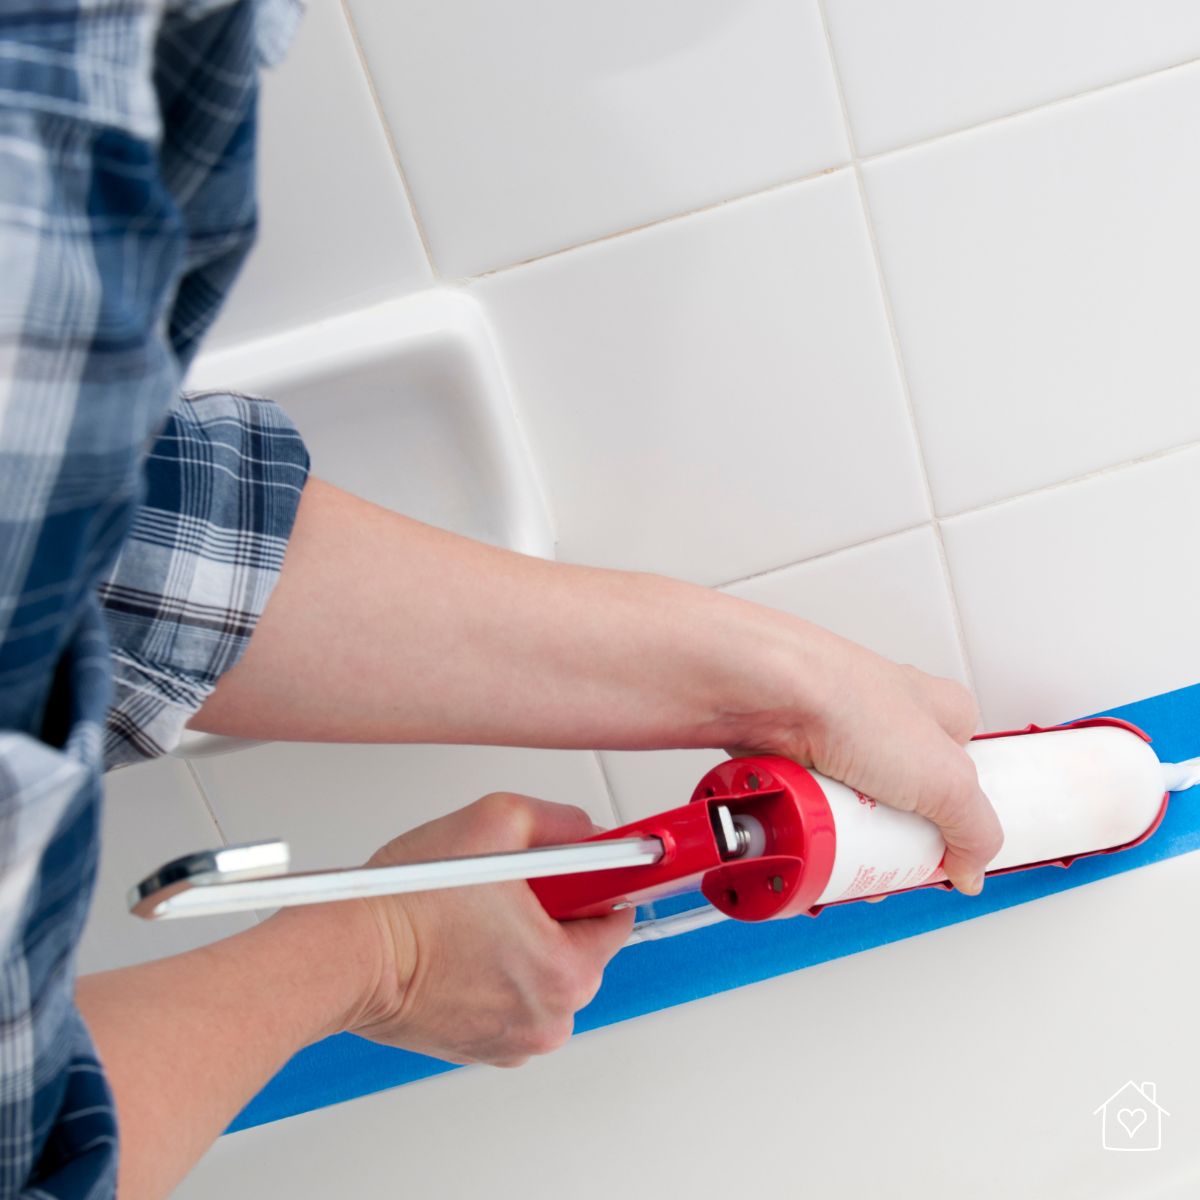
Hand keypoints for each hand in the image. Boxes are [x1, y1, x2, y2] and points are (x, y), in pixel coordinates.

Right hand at [345, 794, 633, 1066]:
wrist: (346, 955)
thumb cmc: (408, 904)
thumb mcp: (498, 821)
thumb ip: (560, 821)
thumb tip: (585, 830)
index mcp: (566, 972)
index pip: (614, 916)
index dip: (591, 881)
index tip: (572, 869)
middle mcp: (548, 1019)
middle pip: (578, 947)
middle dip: (552, 913)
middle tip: (507, 888)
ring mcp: (513, 1041)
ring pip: (542, 974)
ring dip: (521, 945)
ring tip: (475, 917)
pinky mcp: (479, 1049)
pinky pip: (509, 1000)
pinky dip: (494, 974)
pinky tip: (461, 947)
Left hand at [724, 616, 1002, 894]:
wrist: (762, 694)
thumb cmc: (847, 702)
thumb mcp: (946, 781)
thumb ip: (975, 830)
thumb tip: (972, 869)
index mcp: (939, 711)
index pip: (965, 776)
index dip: (956, 822)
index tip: (945, 859)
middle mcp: (887, 720)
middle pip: (904, 801)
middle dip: (894, 842)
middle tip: (887, 865)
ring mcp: (836, 736)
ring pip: (852, 808)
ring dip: (849, 840)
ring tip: (842, 855)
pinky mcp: (793, 753)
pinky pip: (809, 805)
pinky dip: (810, 825)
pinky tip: (807, 836)